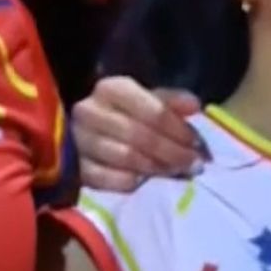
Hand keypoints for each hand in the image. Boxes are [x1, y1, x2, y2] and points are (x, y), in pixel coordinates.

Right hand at [71, 77, 204, 193]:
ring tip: (173, 172)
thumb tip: (194, 106)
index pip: (153, 111)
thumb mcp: (146, 100)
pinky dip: (129, 181)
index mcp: (110, 89)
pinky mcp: (72, 166)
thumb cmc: (123, 113)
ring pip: (125, 157)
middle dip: (172, 153)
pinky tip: (142, 180)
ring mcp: (76, 139)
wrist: (84, 131)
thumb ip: (171, 102)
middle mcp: (89, 111)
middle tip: (193, 165)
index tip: (198, 145)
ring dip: (156, 168)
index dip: (180, 131)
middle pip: (140, 136)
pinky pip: (106, 178)